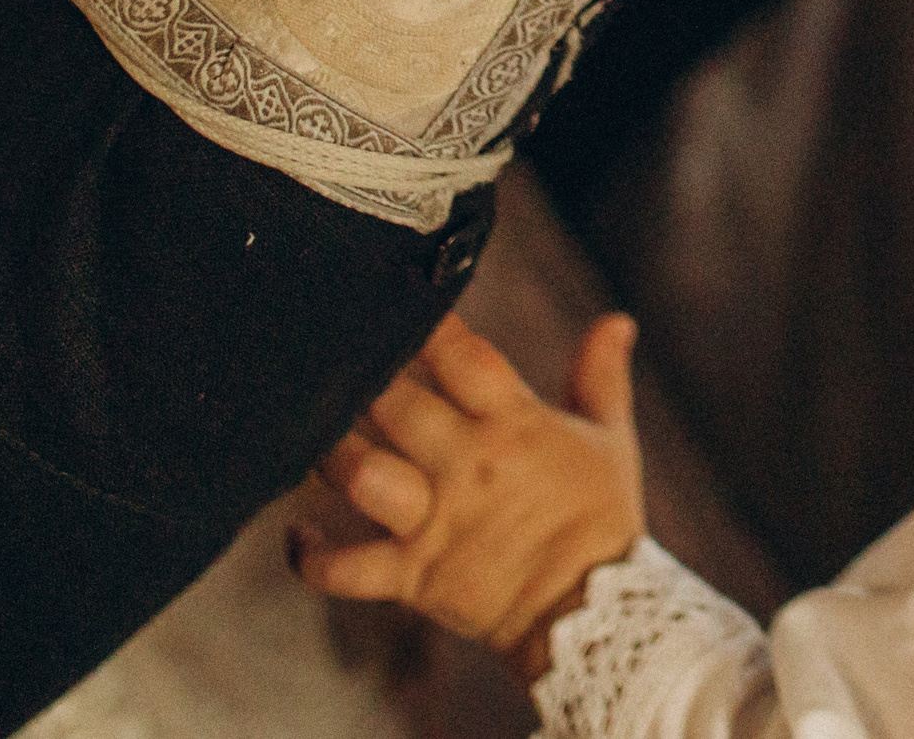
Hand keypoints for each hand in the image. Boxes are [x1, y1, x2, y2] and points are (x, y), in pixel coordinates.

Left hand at [293, 314, 644, 680]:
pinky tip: (297, 535)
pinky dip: (310, 557)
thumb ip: (601, 375)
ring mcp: (435, 522)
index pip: (462, 358)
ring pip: (358, 476)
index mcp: (514, 424)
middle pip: (394, 406)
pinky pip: (343, 568)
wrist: (596, 609)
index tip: (401, 304)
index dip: (428, 328)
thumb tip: (616, 320)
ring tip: (317, 437)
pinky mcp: (413, 577)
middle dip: (365, 382)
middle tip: (341, 366)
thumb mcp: (610, 438)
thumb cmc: (601, 517)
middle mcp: (467, 466)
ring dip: (330, 455)